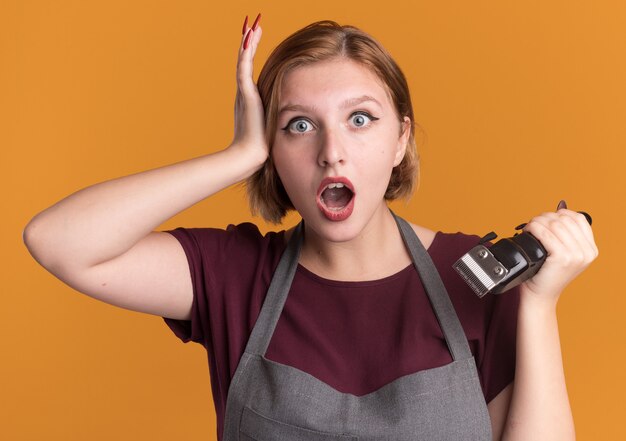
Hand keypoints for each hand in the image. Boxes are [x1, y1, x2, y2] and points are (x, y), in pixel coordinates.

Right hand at [230, 14, 268, 165]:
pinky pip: (244, 68)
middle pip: (245, 59)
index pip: (250, 68)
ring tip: (251, 24)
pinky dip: (245, 53)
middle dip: (249, 41)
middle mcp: (244, 92)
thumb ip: (279, 117)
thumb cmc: (265, 145)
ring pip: (243, 60)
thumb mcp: (275, 125)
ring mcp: (243, 93)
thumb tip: (292, 119)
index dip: (252, 51)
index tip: (256, 36)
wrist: (251, 155)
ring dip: (247, 41)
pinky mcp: (245, 95)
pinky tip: (249, 38)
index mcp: (250, 97)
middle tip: (252, 23)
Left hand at [520, 201, 598, 302]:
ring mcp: (576, 255)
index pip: (578, 218)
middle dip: (545, 217)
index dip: (560, 213)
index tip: (547, 219)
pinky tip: (527, 231)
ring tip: (529, 228)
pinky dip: (533, 228)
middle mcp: (587, 252)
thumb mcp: (563, 252)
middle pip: (564, 219)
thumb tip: (561, 204)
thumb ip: (565, 232)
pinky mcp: (562, 258)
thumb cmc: (547, 272)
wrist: (540, 295)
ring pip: (554, 224)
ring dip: (537, 221)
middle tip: (533, 224)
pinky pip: (545, 233)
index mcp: (591, 249)